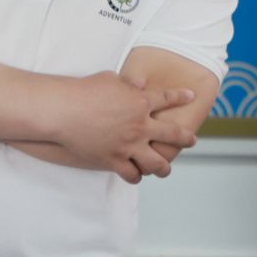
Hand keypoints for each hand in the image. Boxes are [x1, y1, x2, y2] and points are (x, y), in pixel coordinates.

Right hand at [56, 73, 197, 182]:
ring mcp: (129, 145)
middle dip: (186, 139)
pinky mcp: (114, 160)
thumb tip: (140, 83)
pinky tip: (136, 175)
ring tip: (165, 169)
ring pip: (157, 163)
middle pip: (174, 135)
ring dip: (164, 167)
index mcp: (141, 102)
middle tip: (191, 140)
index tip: (191, 96)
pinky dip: (136, 176)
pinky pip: (132, 174)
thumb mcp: (110, 79)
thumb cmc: (84, 90)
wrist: (64, 111)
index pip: (168, 99)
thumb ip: (128, 83)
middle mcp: (140, 126)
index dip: (182, 97)